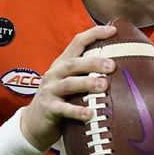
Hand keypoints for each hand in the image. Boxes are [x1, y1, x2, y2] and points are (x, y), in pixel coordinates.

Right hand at [20, 25, 116, 150]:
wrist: (34, 123)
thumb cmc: (60, 100)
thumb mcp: (70, 82)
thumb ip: (87, 73)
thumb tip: (120, 66)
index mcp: (62, 64)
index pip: (77, 42)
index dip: (94, 34)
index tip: (113, 30)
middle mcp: (55, 74)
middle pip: (74, 63)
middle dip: (93, 62)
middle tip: (112, 66)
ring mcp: (50, 90)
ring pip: (69, 84)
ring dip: (87, 83)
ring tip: (104, 86)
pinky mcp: (48, 108)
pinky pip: (63, 109)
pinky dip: (77, 111)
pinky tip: (90, 114)